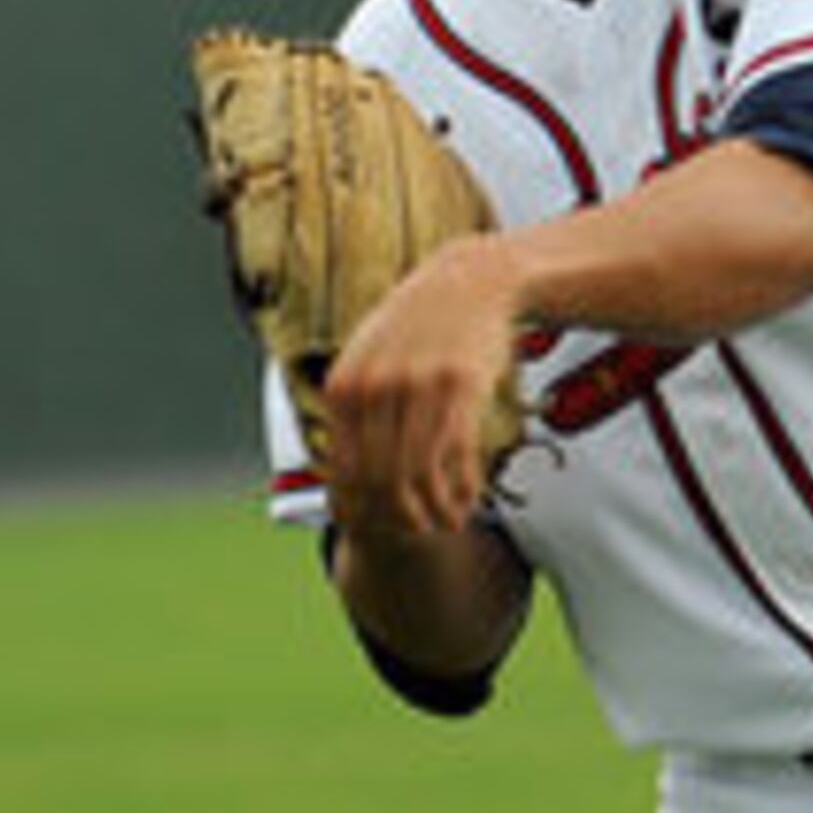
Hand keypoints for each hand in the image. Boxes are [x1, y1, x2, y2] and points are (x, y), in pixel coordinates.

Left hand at [322, 233, 526, 540]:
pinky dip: (463, 483)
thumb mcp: (372, 357)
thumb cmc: (421, 322)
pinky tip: (471, 495)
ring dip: (435, 508)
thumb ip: (354, 405)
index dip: (364, 510)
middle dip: (400, 517)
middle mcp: (377, 387)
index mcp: (345, 386)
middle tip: (421, 533)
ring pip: (418, 472)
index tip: (384, 530)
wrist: (470, 280)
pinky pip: (457, 452)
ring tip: (450, 521)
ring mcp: (419, 386)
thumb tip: (341, 467)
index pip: (346, 470)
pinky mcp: (461, 385)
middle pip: (380, 478)